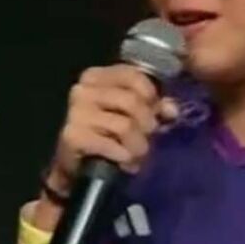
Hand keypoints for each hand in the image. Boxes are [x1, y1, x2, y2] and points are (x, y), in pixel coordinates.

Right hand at [45, 64, 179, 195]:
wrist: (78, 168)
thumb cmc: (108, 136)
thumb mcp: (131, 115)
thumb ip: (153, 106)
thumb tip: (172, 110)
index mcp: (95, 77)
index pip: (132, 75)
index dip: (151, 96)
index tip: (156, 113)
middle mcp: (82, 90)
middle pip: (131, 101)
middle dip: (147, 125)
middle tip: (147, 139)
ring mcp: (75, 113)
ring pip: (124, 125)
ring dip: (138, 145)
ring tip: (137, 155)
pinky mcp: (72, 136)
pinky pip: (112, 145)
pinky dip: (124, 156)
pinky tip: (123, 161)